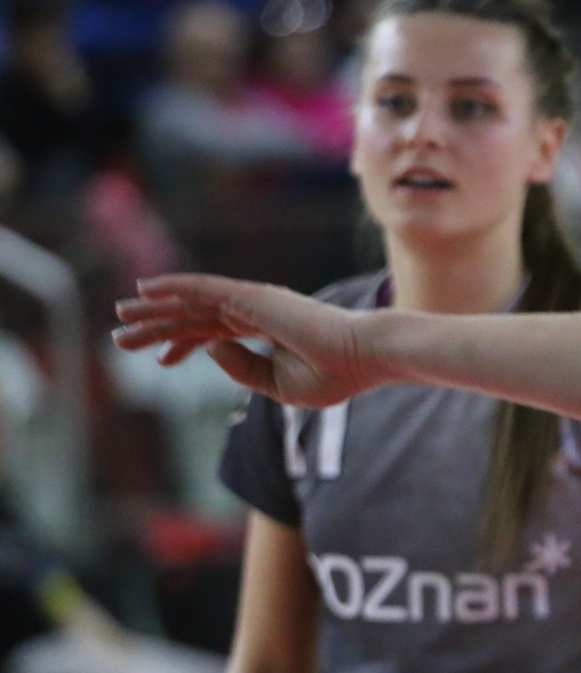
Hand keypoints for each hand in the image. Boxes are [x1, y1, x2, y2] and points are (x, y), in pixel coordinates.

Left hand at [114, 274, 392, 407]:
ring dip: (154, 308)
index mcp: (265, 331)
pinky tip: (146, 289)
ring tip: (122, 315)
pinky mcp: (252, 297)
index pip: (213, 333)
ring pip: (192, 302)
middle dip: (157, 326)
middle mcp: (255, 311)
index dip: (184, 344)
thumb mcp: (281, 385)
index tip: (161, 362)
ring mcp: (253, 301)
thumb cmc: (335, 374)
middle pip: (194, 316)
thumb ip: (244, 369)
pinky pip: (204, 289)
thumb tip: (207, 349)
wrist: (366, 356)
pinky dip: (174, 286)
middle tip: (122, 337)